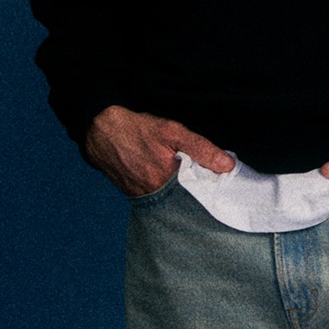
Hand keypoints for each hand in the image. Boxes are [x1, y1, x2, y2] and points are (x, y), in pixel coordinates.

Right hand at [84, 104, 234, 196]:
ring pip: (174, 198)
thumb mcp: (172, 132)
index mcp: (167, 183)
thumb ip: (201, 149)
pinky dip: (171, 189)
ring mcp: (144, 197)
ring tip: (194, 176)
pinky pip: (160, 196)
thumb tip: (228, 165)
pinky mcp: (136, 194)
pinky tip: (175, 178)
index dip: (214, 187)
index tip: (225, 180)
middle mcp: (154, 196)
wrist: (100, 131)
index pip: (201, 194)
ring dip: (186, 190)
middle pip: (188, 199)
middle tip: (211, 177)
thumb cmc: (136, 130)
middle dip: (201, 190)